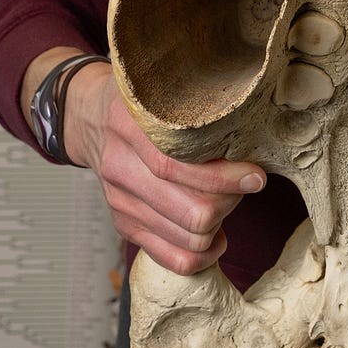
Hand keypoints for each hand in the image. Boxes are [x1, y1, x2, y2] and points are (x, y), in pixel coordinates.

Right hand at [50, 56, 265, 275]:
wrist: (92, 119)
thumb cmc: (143, 102)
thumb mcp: (163, 89)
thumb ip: (197, 105)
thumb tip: (252, 133)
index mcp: (128, 125)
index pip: (176, 166)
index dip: (223, 177)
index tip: (255, 176)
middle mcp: (119, 167)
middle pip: (189, 211)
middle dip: (229, 202)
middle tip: (246, 183)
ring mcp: (120, 201)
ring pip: (187, 238)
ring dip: (220, 224)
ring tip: (230, 201)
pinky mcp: (124, 224)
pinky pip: (172, 258)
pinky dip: (204, 254)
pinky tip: (217, 235)